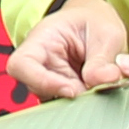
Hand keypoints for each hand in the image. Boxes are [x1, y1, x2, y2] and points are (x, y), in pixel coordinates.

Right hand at [8, 0, 128, 100]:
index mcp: (41, 39)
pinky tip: (98, 92)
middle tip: (97, 90)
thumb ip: (103, 59)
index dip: (42, 82)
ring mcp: (48, 80)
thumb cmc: (95, 22)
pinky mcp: (60, 93)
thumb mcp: (106, 33)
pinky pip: (66, 106)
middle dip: (69, 95)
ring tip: (101, 87)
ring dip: (79, 101)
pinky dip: (84, 104)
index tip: (72, 90)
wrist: (97, 25)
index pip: (21, 65)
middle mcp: (39, 63)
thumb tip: (105, 80)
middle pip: (39, 89)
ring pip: (54, 101)